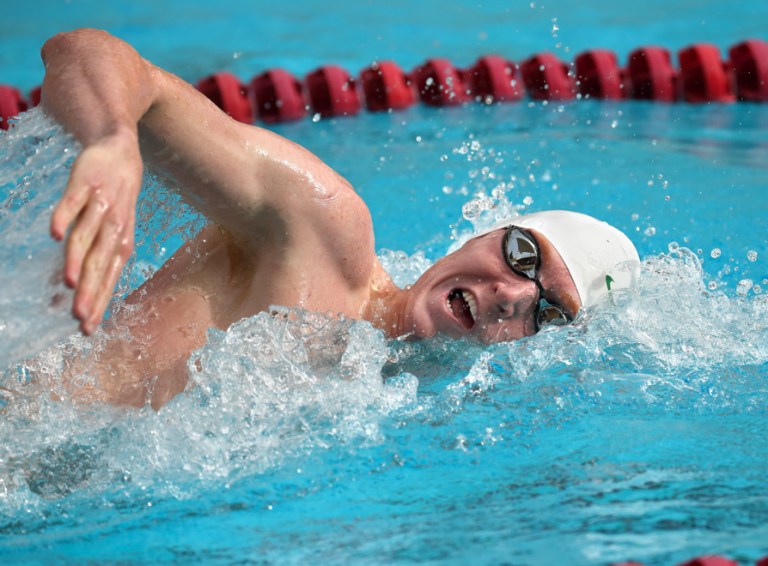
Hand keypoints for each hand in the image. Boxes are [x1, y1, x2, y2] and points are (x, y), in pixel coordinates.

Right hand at [50, 128, 141, 334]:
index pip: (110, 277)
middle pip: (100, 263)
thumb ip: (102, 257)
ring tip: (68, 283)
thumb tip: (86, 288)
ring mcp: (99, 205)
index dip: (99, 302)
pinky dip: (63, 216)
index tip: (87, 328)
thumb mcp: (119, 230)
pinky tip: (52, 234)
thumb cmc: (118, 198)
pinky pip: (72, 202)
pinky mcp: (85, 184)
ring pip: (87, 237)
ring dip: (78, 260)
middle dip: (90, 291)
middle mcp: (114, 227)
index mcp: (121, 242)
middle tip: (78, 316)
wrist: (122, 149)